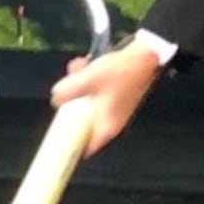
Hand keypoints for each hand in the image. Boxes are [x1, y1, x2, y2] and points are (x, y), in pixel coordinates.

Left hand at [49, 39, 163, 157]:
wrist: (149, 55)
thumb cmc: (121, 71)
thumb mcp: (87, 80)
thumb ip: (67, 92)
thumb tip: (55, 98)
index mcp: (107, 126)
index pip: (85, 148)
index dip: (69, 145)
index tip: (55, 136)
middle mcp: (111, 121)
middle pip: (81, 121)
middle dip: (69, 102)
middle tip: (64, 87)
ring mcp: (114, 107)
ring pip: (86, 102)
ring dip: (77, 85)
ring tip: (77, 66)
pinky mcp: (115, 94)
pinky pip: (95, 92)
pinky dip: (87, 79)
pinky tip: (84, 63)